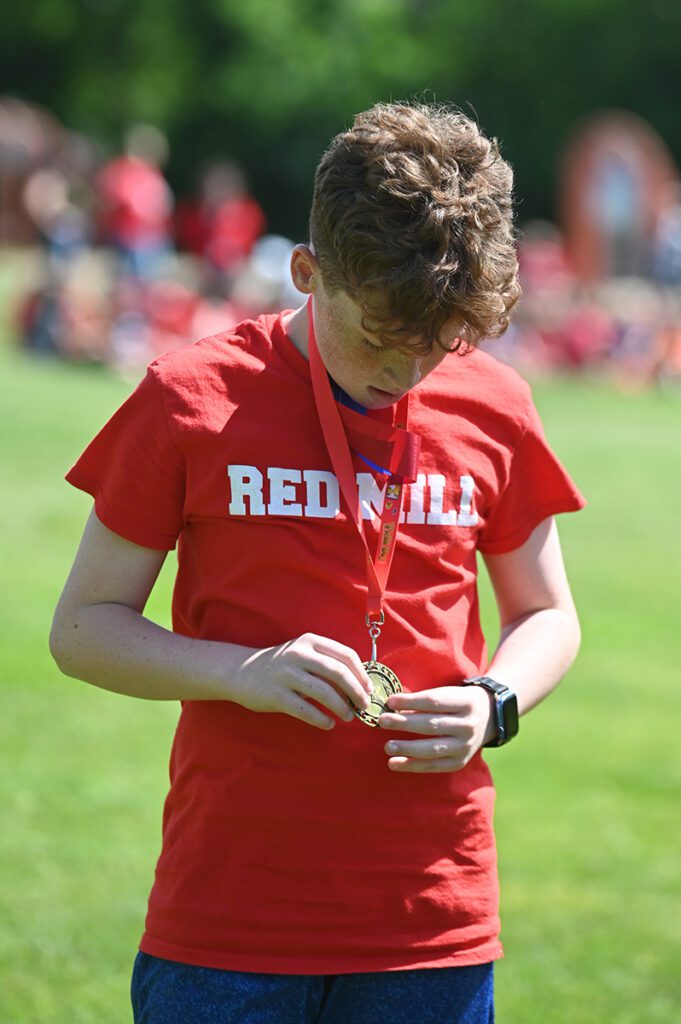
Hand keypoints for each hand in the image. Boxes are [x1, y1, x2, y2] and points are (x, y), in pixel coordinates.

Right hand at [231, 633, 372, 729]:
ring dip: (341, 707)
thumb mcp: (303, 653)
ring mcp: (286, 674)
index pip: (346, 655)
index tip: (368, 689)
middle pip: (338, 673)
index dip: (361, 674)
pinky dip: (321, 719)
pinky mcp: (275, 694)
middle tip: (363, 705)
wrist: (242, 671)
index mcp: (309, 641)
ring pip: (324, 692)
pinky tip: (328, 724)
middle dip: (356, 692)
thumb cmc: (282, 666)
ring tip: (349, 717)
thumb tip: (360, 684)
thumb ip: (327, 662)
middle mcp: (298, 654)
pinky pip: (305, 709)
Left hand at [378, 685, 494, 771]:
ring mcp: (465, 746)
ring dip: (408, 748)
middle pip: (432, 725)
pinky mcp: (459, 762)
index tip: (390, 701)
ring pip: (433, 748)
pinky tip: (394, 763)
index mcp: (465, 702)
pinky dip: (412, 765)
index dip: (411, 701)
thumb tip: (393, 706)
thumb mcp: (450, 693)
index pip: (434, 701)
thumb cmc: (459, 702)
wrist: (490, 718)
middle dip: (405, 724)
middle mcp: (468, 725)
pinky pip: (433, 766)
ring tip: (388, 746)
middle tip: (383, 722)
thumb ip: (425, 700)